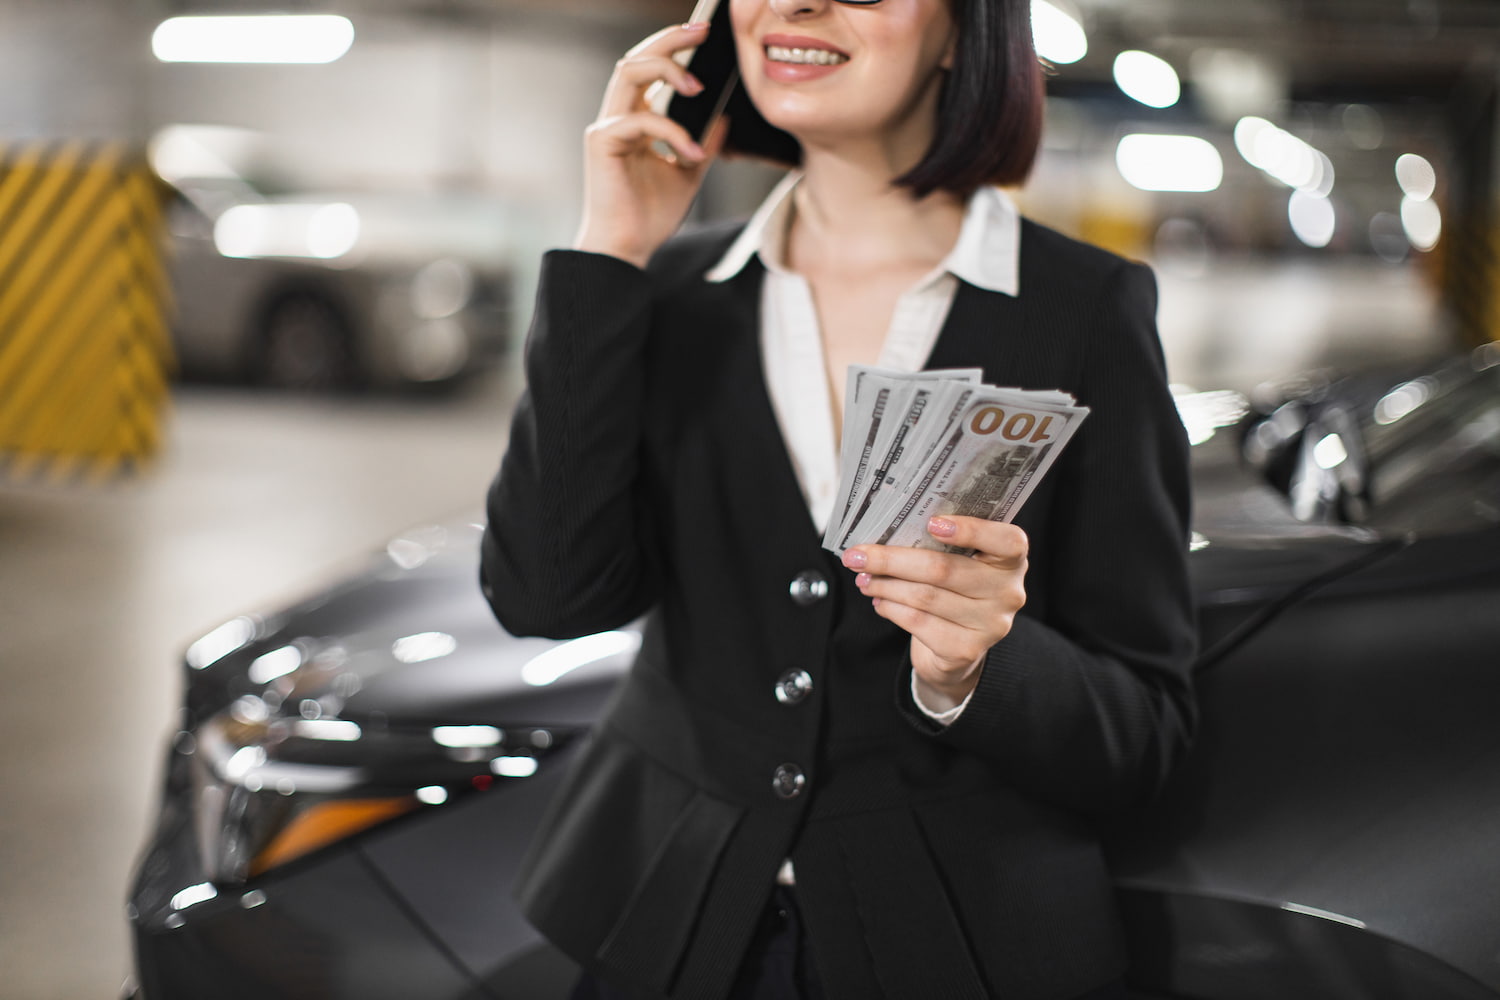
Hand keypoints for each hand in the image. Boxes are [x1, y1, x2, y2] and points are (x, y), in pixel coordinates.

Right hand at [574, 22, 729, 268]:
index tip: (704, 32)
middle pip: (636, 58)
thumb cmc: (649, 216)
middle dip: (669, 39)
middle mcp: (617, 118)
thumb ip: (703, 144)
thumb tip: (724, 118)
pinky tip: (691, 153)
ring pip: (628, 73)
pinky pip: (640, 121)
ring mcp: (607, 128)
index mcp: (635, 121)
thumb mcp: (689, 174)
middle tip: (702, 31)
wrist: (628, 249)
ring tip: (698, 85)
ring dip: (666, 69)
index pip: (650, 69)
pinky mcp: (602, 143)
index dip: (673, 46)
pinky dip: (672, 132)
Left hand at [842, 516, 1027, 708]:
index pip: (1008, 541)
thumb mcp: (959, 562)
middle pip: (944, 570)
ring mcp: (991, 625)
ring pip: (925, 597)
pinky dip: (891, 609)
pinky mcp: (966, 650)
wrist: (959, 646)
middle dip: (892, 560)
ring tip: (863, 578)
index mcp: (1011, 560)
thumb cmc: (955, 589)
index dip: (972, 530)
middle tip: (857, 555)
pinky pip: (918, 622)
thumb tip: (884, 533)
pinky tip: (879, 601)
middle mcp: (1009, 593)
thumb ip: (939, 544)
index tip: (932, 522)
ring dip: (885, 585)